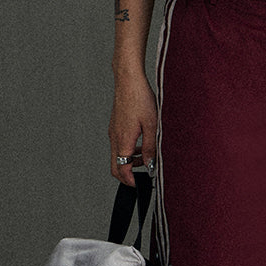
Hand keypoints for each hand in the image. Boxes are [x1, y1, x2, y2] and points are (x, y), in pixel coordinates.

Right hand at [109, 70, 157, 186]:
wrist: (129, 80)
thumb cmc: (140, 98)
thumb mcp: (151, 125)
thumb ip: (150, 147)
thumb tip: (150, 164)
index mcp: (123, 141)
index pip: (121, 170)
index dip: (130, 181)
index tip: (139, 185)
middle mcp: (114, 138)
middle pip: (116, 166)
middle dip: (128, 174)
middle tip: (142, 177)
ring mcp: (113, 132)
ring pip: (118, 155)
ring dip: (130, 161)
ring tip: (147, 158)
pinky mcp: (115, 126)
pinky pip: (119, 144)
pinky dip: (129, 150)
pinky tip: (142, 144)